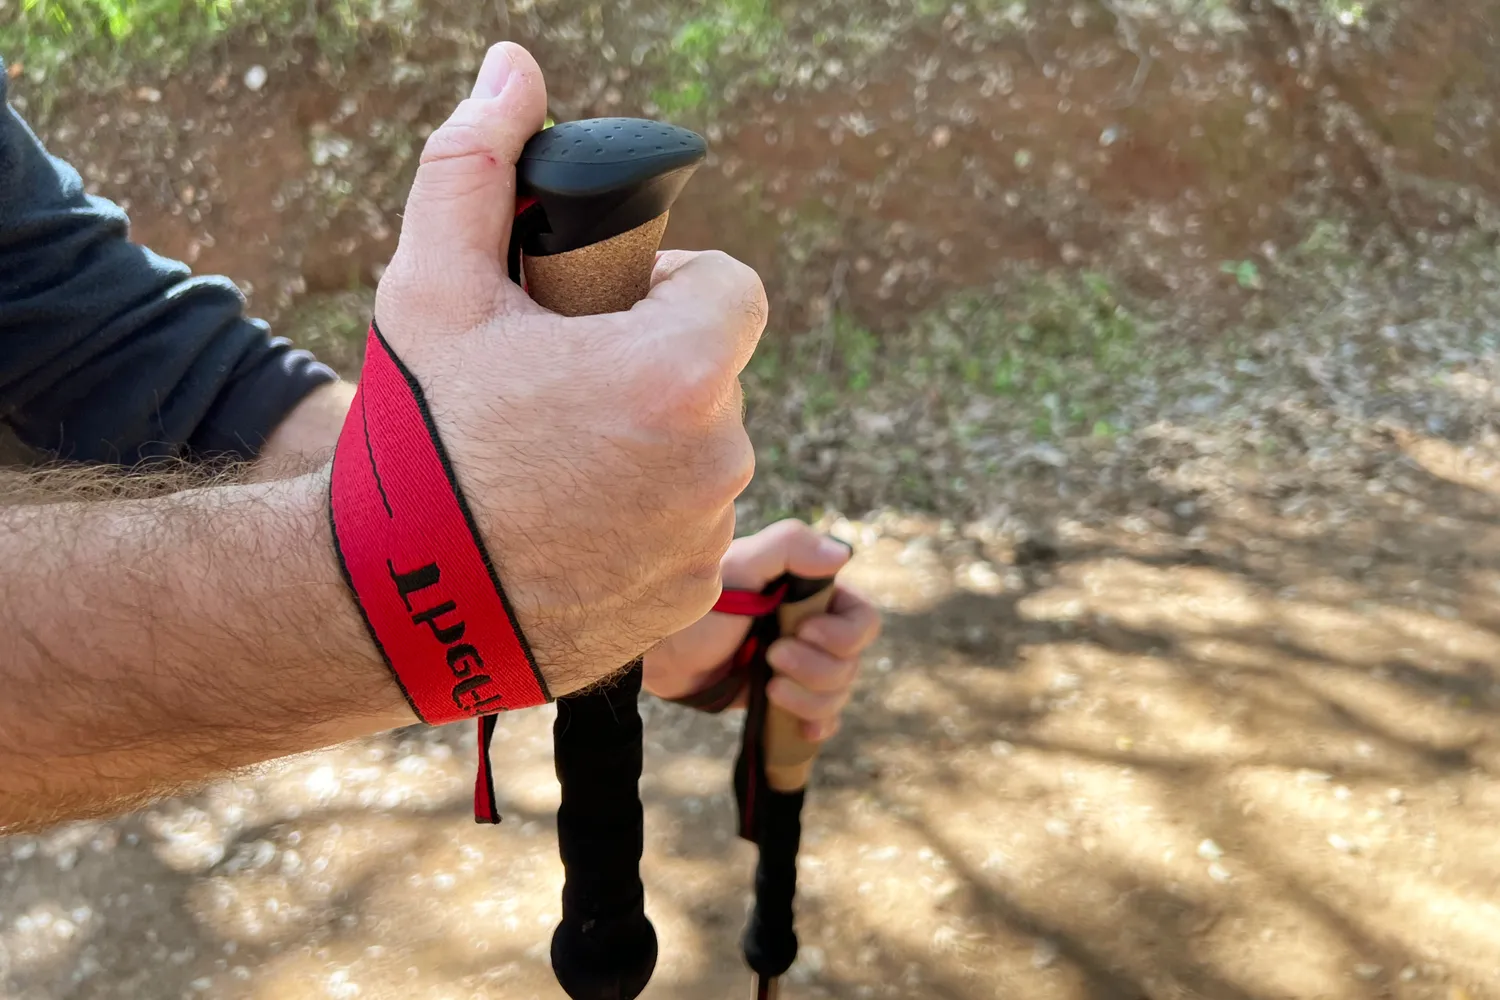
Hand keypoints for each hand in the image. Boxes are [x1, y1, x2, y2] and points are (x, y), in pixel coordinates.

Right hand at [371, 42, 764, 695]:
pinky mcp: (687, 598)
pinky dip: (644, 521)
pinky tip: (566, 526)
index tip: (611, 311)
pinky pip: (687, 531)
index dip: (677, 288)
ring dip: (651, 445)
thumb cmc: (411, 437)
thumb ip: (478, 166)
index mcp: (679, 370)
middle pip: (714, 375)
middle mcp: (718, 458)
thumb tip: (514, 69)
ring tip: (555, 463)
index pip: (735, 291)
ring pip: (703, 456)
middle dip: (653, 368)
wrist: (385, 604)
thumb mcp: (429, 287)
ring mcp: (707, 537)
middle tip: (564, 388)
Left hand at [644, 520, 881, 740]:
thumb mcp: (740, 566)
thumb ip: (789, 546)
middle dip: (816, 668)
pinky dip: (817, 724)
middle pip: (851, 664)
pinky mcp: (786, 699)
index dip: (843, 635)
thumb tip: (842, 554)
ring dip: (808, 697)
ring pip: (837, 695)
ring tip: (767, 687)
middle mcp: (815, 632)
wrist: (664, 655)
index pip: (863, 621)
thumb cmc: (700, 605)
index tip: (803, 631)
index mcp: (813, 596)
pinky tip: (801, 730)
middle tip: (771, 657)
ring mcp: (802, 669)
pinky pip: (823, 719)